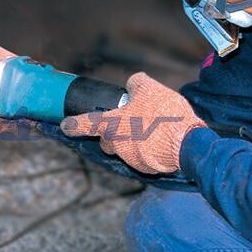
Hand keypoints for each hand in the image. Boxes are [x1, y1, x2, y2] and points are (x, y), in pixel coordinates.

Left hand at [60, 72, 205, 173]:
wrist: (187, 143)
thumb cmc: (164, 115)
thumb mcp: (150, 89)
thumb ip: (136, 83)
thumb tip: (133, 83)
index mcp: (111, 125)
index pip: (84, 124)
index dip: (73, 124)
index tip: (64, 126)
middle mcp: (116, 145)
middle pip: (107, 140)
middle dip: (114, 133)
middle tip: (132, 122)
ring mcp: (130, 159)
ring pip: (125, 149)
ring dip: (133, 141)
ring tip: (153, 129)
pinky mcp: (146, 168)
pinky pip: (142, 157)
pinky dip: (148, 150)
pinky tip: (162, 140)